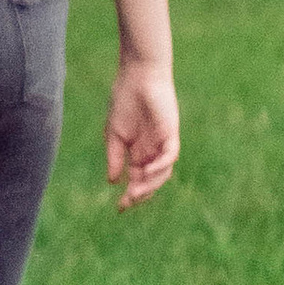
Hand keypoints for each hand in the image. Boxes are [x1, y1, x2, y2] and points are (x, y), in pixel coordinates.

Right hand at [106, 59, 178, 209]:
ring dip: (150, 184)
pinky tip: (147, 171)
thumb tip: (112, 181)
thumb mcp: (114, 133)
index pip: (137, 179)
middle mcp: (152, 151)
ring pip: (162, 172)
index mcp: (138, 152)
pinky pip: (170, 155)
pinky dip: (160, 165)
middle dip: (140, 194)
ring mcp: (163, 143)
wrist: (137, 76)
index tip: (119, 208)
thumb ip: (114, 156)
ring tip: (135, 191)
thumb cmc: (124, 101)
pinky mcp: (171, 133)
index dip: (130, 194)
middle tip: (127, 202)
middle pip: (151, 180)